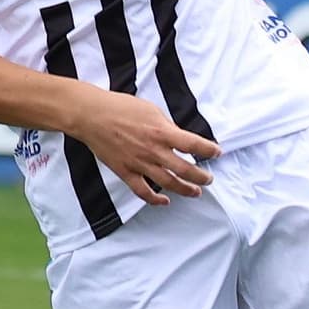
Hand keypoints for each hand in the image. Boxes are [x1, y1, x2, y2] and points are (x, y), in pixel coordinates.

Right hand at [68, 88, 219, 206]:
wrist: (92, 116)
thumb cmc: (120, 108)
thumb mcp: (151, 110)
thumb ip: (167, 126)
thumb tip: (180, 138)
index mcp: (162, 132)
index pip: (193, 145)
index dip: (209, 150)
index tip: (217, 153)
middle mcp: (153, 151)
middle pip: (185, 169)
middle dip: (201, 176)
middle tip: (209, 179)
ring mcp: (139, 164)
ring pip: (168, 183)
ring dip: (185, 190)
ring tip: (196, 192)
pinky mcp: (125, 172)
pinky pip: (143, 191)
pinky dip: (155, 199)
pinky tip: (165, 201)